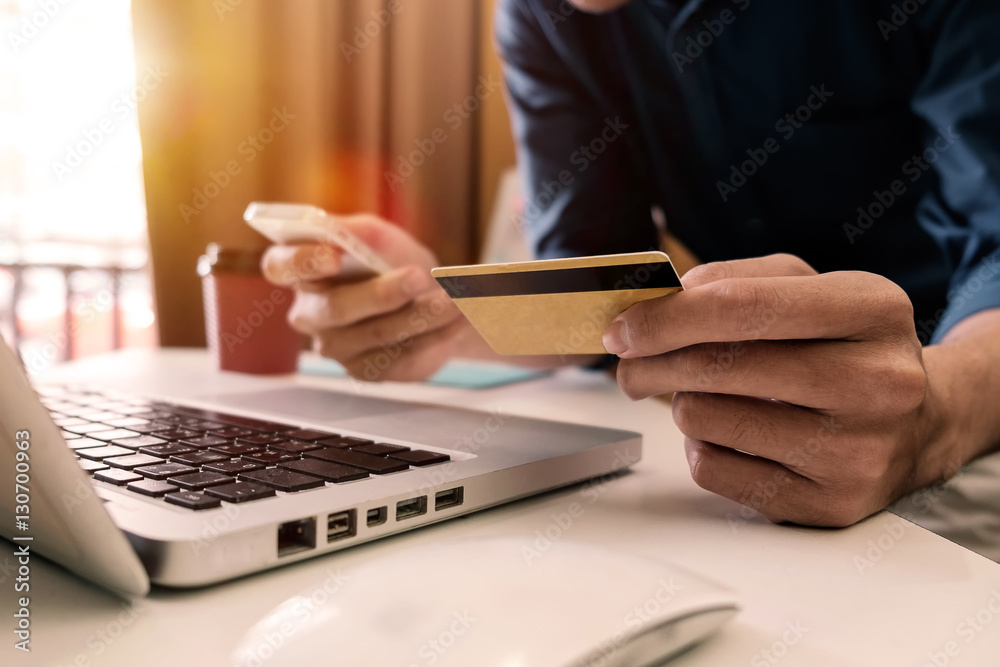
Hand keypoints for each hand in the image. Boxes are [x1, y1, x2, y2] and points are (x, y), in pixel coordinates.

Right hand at [261, 214, 467, 380]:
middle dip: (382, 293)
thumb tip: (335, 229)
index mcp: (302, 272)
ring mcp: (336, 347)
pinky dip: (436, 335)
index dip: (302, 261)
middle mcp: (310, 314)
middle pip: (335, 309)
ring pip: (377, 334)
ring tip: (458, 298)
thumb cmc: (393, 260)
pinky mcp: (367, 372)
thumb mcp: (379, 236)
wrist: (429, 295)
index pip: (281, 266)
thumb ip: (357, 231)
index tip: (333, 255)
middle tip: (419, 277)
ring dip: (423, 314)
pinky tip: (460, 319)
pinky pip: (401, 356)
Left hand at [602, 254, 953, 525]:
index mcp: (872, 310)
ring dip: (683, 403)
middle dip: (653, 361)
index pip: (743, 307)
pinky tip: (731, 433)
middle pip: (716, 366)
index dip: (666, 317)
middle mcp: (877, 382)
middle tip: (631, 362)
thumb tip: (662, 303)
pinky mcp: (828, 504)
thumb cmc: (845, 348)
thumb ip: (737, 281)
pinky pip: (713, 470)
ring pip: (704, 419)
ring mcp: (856, 450)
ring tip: (704, 394)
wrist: (918, 424)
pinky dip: (704, 446)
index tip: (622, 328)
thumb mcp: (811, 289)